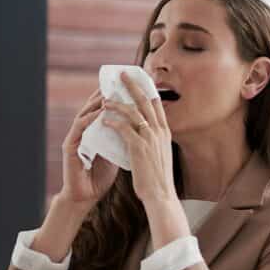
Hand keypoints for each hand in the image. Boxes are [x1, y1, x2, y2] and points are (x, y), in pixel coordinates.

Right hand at [59, 88, 118, 207]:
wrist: (85, 197)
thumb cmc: (99, 178)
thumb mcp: (116, 154)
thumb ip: (123, 140)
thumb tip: (141, 127)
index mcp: (94, 133)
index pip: (103, 109)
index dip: (113, 97)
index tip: (126, 86)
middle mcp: (83, 132)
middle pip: (93, 107)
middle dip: (104, 93)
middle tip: (116, 80)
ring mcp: (75, 138)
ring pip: (85, 113)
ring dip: (96, 102)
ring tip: (109, 91)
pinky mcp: (70, 146)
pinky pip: (80, 128)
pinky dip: (90, 118)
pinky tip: (100, 112)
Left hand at [101, 72, 176, 206]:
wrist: (160, 195)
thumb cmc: (157, 179)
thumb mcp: (159, 155)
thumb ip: (153, 142)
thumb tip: (143, 133)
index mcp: (165, 132)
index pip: (156, 104)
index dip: (146, 89)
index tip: (138, 78)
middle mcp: (159, 131)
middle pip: (145, 100)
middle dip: (132, 85)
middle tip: (122, 74)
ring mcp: (150, 138)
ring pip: (132, 111)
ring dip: (117, 103)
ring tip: (106, 99)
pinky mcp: (139, 146)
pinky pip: (124, 128)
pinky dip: (113, 121)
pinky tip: (104, 120)